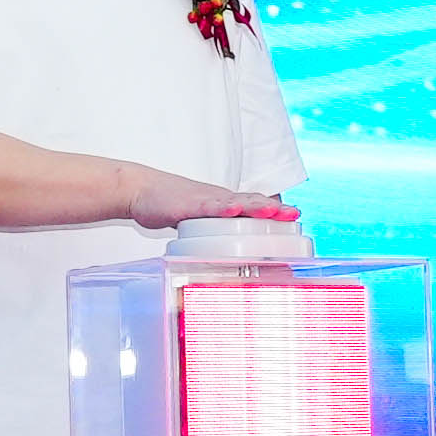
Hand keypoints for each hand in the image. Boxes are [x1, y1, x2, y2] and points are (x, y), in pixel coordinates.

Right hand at [125, 169, 296, 231]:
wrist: (140, 189)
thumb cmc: (170, 203)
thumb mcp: (198, 217)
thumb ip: (215, 227)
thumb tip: (229, 247)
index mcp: (222, 203)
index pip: (254, 205)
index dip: (275, 210)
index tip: (295, 216)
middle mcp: (217, 199)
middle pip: (251, 201)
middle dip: (274, 209)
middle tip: (294, 214)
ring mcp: (203, 200)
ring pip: (233, 202)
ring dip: (255, 206)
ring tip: (274, 210)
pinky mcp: (186, 205)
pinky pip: (206, 207)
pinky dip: (221, 208)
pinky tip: (233, 210)